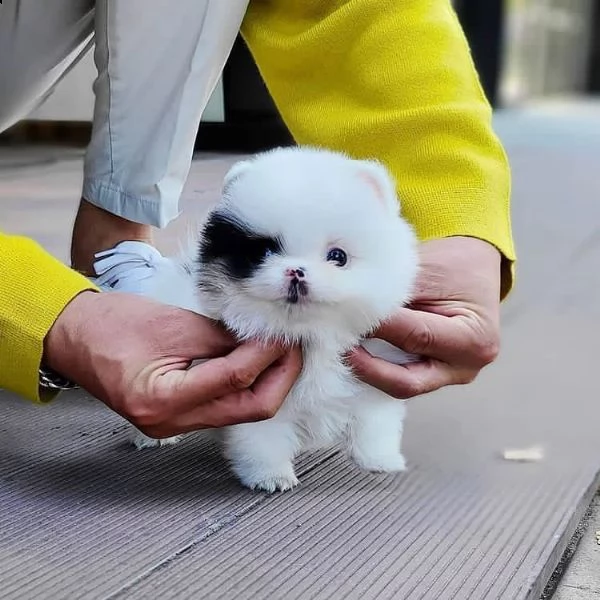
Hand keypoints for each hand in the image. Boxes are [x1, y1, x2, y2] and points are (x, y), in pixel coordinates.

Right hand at [44, 291, 301, 436]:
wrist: (75, 337)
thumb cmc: (114, 324)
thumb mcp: (174, 324)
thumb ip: (224, 337)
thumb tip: (265, 340)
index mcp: (163, 399)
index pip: (236, 380)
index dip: (267, 354)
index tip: (285, 332)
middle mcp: (172, 422)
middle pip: (251, 409)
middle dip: (282, 377)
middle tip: (294, 346)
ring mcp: (176, 425)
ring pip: (242, 411)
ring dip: (269, 381)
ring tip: (282, 350)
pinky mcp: (179, 417)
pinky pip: (226, 406)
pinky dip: (247, 385)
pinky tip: (257, 361)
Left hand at [349, 237, 500, 397]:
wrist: (473, 268)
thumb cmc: (455, 265)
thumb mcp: (428, 270)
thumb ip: (393, 293)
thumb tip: (349, 306)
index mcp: (473, 339)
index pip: (415, 336)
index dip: (376, 327)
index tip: (344, 315)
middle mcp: (464, 368)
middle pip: (406, 380)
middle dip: (367, 366)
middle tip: (337, 346)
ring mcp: (448, 377)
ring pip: (399, 384)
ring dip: (367, 369)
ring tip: (340, 348)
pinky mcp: (432, 376)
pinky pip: (398, 377)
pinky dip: (375, 367)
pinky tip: (353, 353)